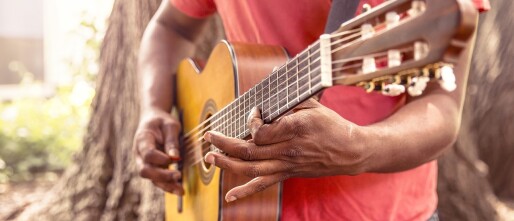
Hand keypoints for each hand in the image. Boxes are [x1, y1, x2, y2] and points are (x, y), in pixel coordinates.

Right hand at [133, 108, 183, 194]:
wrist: (152, 120)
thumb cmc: (162, 121)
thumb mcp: (170, 125)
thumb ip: (172, 141)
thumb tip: (175, 158)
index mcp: (142, 139)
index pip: (147, 153)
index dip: (159, 159)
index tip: (174, 159)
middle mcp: (139, 153)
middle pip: (145, 170)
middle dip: (161, 176)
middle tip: (178, 176)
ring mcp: (143, 162)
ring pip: (151, 178)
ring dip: (166, 185)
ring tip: (181, 191)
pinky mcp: (151, 168)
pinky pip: (157, 180)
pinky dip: (167, 185)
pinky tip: (179, 189)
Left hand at [203, 99, 369, 201]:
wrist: (350, 151)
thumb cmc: (332, 125)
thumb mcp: (313, 104)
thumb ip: (290, 96)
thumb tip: (274, 74)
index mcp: (294, 130)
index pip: (261, 132)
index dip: (250, 122)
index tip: (253, 113)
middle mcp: (288, 150)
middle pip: (249, 151)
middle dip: (224, 143)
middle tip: (209, 136)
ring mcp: (287, 165)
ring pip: (251, 169)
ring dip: (227, 164)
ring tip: (210, 158)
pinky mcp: (288, 174)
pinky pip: (264, 184)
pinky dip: (245, 191)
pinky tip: (230, 197)